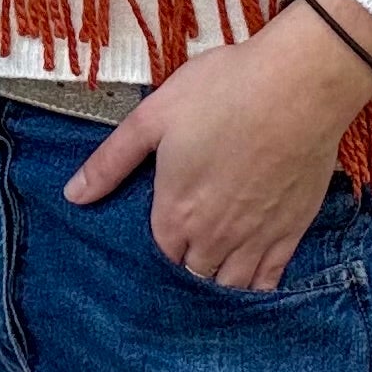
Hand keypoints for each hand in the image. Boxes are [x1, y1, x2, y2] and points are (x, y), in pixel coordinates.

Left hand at [61, 0, 371, 289]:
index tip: (167, 224)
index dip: (162, 240)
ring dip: (219, 280)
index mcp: (175, 212)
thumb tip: (72, 196)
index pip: (160, 254)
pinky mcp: (292, 232)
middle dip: (188, 263)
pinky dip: (257, 286)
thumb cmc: (224, 90)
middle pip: (193, 275)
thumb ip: (111, 161)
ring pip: (230, 285)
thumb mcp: (154, 115)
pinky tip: (253, 276)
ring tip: (217, 261)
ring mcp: (256, 239)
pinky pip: (270, 281)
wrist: (299, 85)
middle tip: (191, 241)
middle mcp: (213, 238)